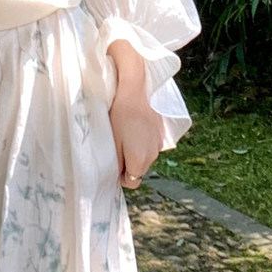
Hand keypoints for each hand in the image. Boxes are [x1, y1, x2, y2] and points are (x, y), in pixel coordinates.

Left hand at [106, 41, 163, 188]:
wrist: (135, 89)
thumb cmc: (119, 115)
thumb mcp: (111, 141)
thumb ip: (114, 162)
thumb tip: (114, 176)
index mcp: (140, 160)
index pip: (131, 182)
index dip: (119, 176)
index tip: (111, 162)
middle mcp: (153, 154)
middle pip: (139, 170)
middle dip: (127, 163)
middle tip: (115, 146)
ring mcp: (159, 143)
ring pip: (144, 157)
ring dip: (135, 152)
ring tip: (124, 134)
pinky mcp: (161, 131)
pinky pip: (149, 144)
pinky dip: (142, 141)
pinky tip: (134, 127)